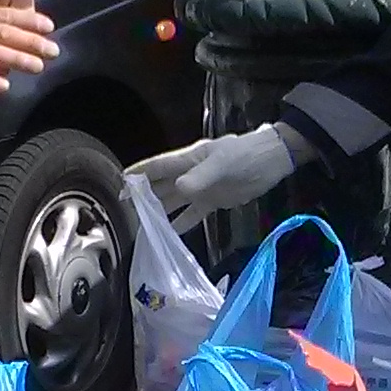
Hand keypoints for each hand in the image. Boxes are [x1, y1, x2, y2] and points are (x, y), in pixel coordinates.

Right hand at [131, 123, 309, 224]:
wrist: (271, 162)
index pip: (157, 166)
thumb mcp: (221, 164)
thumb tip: (178, 190)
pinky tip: (170, 234)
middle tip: (124, 208)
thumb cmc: (244, 155)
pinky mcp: (213, 201)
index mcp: (188, 160)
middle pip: (161, 185)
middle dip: (143, 195)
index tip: (120, 181)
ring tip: (141, 224)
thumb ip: (199, 178)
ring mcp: (200, 188)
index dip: (138, 173)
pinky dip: (182, 223)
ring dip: (159, 211)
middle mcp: (190, 174)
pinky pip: (192, 214)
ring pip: (174, 201)